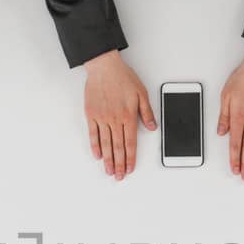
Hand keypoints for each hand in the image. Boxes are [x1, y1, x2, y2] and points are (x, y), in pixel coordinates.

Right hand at [84, 50, 155, 179]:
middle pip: (118, 147)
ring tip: (109, 171)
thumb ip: (147, 112)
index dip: (130, 158)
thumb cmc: (123, 78)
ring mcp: (102, 118)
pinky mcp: (91, 115)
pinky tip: (97, 155)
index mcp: (128, 116)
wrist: (104, 67)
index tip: (130, 168)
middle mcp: (115, 119)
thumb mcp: (141, 93)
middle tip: (119, 176)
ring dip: (108, 159)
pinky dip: (95, 146)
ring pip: (106, 144)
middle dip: (119, 164)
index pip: (130, 143)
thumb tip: (152, 128)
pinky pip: (93, 134)